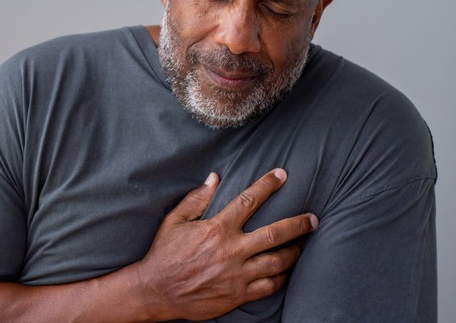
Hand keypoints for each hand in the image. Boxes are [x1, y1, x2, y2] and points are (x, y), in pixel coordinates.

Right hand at [133, 169, 317, 320]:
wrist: (157, 291)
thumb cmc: (164, 254)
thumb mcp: (174, 221)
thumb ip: (196, 199)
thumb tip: (214, 178)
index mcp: (217, 229)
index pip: (249, 201)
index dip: (268, 185)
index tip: (282, 175)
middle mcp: (231, 250)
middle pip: (275, 234)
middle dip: (298, 225)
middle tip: (313, 219)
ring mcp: (237, 274)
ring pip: (277, 262)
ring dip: (295, 252)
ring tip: (303, 245)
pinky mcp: (238, 294)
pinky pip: (269, 286)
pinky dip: (281, 278)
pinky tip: (286, 271)